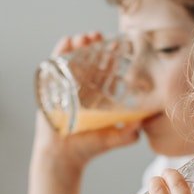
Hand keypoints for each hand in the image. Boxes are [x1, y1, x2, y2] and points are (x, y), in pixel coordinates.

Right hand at [32, 33, 140, 172]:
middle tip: (99, 36)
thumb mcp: (113, 139)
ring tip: (85, 38)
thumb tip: (143, 124)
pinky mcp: (50, 89)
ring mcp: (65, 88)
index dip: (111, 57)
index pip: (105, 71)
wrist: (63, 158)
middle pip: (88, 61)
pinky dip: (60, 51)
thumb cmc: (88, 149)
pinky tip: (67, 41)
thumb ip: (128, 134)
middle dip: (94, 46)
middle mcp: (82, 90)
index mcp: (97, 97)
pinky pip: (54, 66)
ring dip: (78, 45)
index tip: (117, 44)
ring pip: (72, 60)